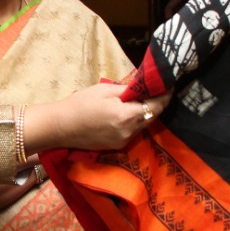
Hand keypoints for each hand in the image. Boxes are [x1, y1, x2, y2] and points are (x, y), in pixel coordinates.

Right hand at [25, 84, 172, 152]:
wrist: (60, 126)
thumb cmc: (80, 103)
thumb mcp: (105, 90)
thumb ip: (128, 89)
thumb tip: (144, 86)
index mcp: (127, 115)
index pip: (156, 106)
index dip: (165, 95)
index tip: (169, 85)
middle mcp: (129, 131)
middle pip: (152, 116)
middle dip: (156, 103)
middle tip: (157, 89)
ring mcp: (123, 141)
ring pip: (142, 125)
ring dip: (144, 113)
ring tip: (141, 99)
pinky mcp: (116, 146)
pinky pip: (132, 132)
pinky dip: (133, 121)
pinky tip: (126, 112)